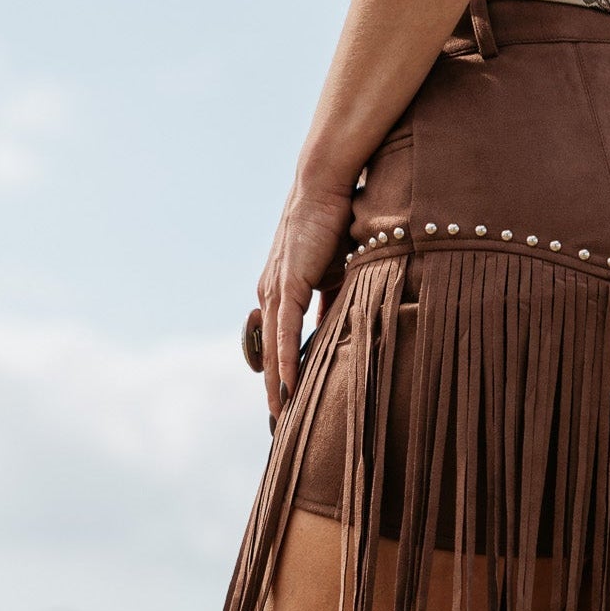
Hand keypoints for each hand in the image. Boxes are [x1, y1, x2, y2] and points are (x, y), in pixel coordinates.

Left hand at [254, 180, 353, 421]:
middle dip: (273, 390)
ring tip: (281, 416)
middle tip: (279, 424)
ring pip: (272, 349)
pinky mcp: (286, 285)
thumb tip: (341, 331)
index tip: (288, 402)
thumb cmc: (334, 223)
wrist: (325, 186)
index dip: (281, 373)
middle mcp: (270, 293)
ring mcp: (275, 290)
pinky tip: (288, 386)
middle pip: (268, 353)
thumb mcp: (337, 275)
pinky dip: (286, 361)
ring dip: (276, 385)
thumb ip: (334, 304)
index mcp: (280, 291)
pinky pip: (284, 332)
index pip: (278, 342)